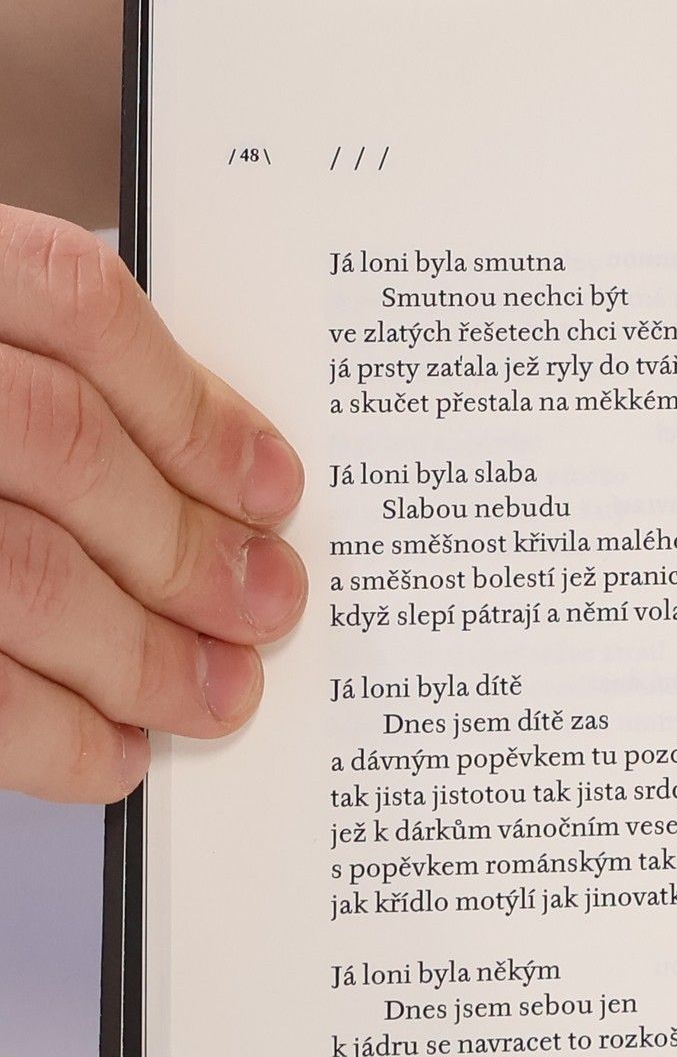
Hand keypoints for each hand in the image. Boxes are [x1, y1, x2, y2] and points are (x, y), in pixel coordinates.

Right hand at [0, 207, 306, 800]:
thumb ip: (28, 380)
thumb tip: (211, 487)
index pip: (67, 302)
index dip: (191, 404)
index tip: (271, 487)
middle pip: (58, 444)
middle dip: (186, 546)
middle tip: (267, 610)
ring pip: (18, 570)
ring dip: (139, 653)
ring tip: (213, 697)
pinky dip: (48, 734)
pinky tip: (107, 753)